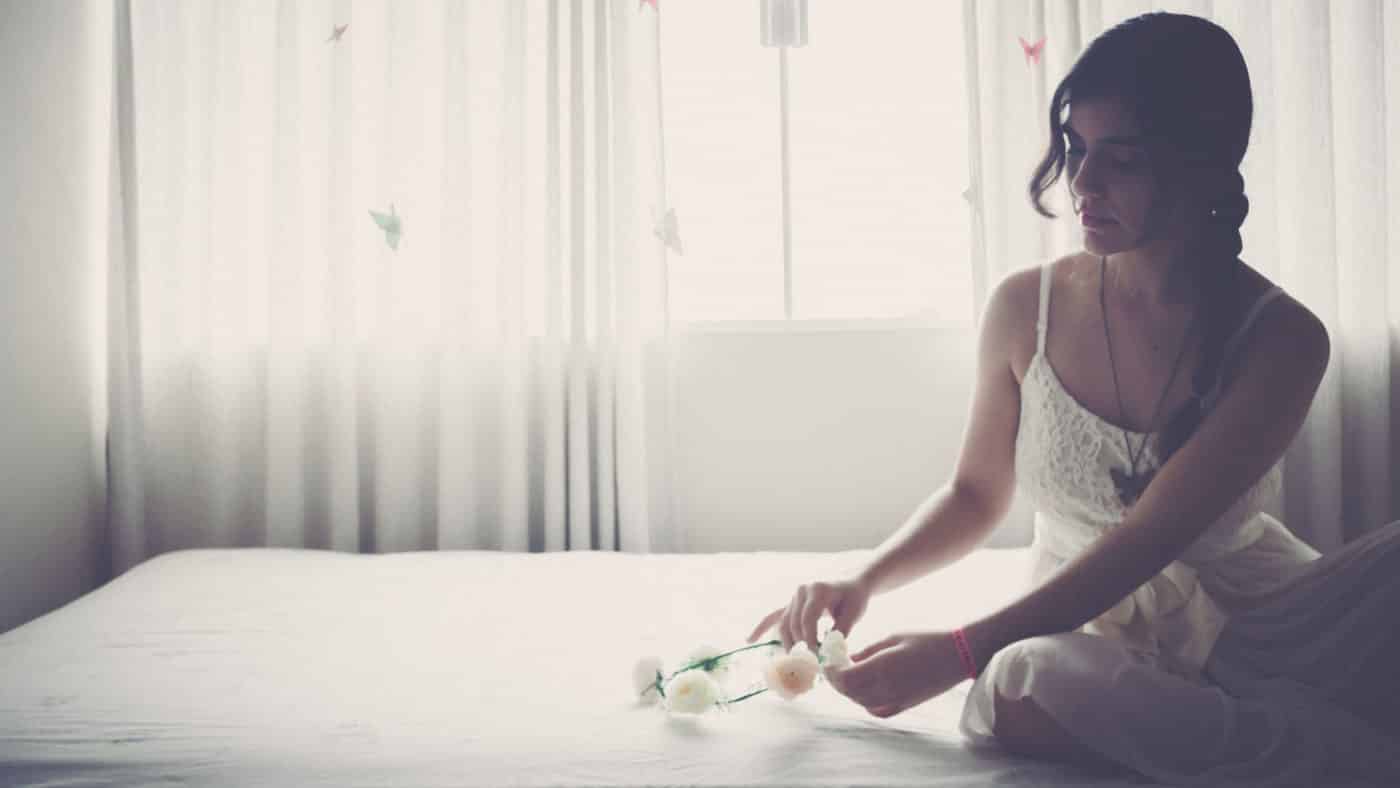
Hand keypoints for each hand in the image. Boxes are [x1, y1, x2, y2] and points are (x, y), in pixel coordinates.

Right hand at [746, 577, 870, 651]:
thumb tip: (828, 654)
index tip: (817, 658)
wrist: (851, 582)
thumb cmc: (854, 598)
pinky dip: (761, 628)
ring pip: (784, 624)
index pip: (808, 619)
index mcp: (817, 590)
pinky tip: (749, 639)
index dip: (810, 640)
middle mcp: (801, 591)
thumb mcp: (853, 613)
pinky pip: (773, 616)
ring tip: (793, 663)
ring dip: (787, 644)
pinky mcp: (790, 604)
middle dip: (800, 646)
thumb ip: (841, 632)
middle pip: (794, 624)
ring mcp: (793, 597)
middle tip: (808, 666)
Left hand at [821, 630, 966, 718]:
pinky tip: (866, 685)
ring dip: (848, 689)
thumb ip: (867, 651)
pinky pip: (875, 709)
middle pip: (848, 692)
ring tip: (848, 671)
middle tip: (833, 664)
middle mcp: (888, 689)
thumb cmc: (926, 639)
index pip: (844, 679)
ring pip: (859, 701)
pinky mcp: (905, 706)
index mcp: (883, 668)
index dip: (831, 671)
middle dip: (836, 679)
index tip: (827, 659)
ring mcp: (897, 701)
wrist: (959, 655)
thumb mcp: (892, 637)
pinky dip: (864, 699)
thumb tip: (846, 659)